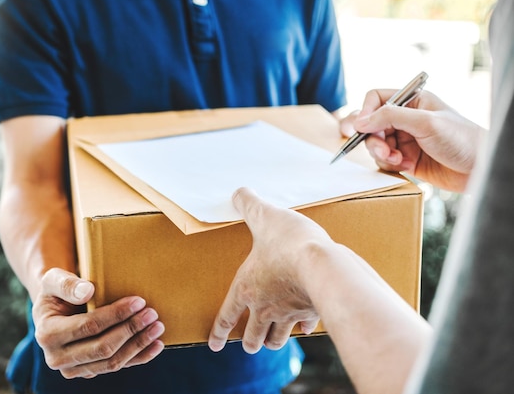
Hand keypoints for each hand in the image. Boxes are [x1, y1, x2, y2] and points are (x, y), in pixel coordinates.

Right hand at [32, 268, 164, 378]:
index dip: (116, 315)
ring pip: (112, 362)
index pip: (89, 326)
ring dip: (138, 345)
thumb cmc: (57, 290)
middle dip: (130, 330)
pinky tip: (156, 345)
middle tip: (152, 314)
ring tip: (157, 327)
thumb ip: (67, 284)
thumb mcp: (53, 279)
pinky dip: (139, 357)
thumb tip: (88, 292)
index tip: (139, 301)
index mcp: (47, 334)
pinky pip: (117, 367)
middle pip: (102, 348)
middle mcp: (57, 358)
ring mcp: (74, 369)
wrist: (55, 309)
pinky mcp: (88, 372)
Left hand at [208, 188, 331, 353]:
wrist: (322, 263)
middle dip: (250, 343)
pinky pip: (305, 325)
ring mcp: (288, 312)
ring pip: (277, 338)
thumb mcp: (263, 215)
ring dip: (273, 342)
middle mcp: (265, 306)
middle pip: (253, 336)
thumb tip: (238, 192)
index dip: (219, 332)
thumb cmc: (288, 241)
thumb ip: (248, 203)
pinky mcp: (311, 310)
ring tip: (272, 343)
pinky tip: (305, 326)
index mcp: (247, 287)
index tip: (216, 345)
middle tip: (249, 346)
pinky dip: (303, 328)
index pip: (227, 316)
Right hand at [353, 89, 483, 192]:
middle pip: (371, 124)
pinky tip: (405, 167)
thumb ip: (390, 117)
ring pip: (375, 144)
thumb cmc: (461, 139)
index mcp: (412, 101)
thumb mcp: (425, 122)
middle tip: (383, 150)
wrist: (478, 169)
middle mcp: (405, 119)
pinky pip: (383, 160)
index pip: (376, 99)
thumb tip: (359, 120)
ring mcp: (404, 139)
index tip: (361, 127)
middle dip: (373, 139)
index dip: (365, 112)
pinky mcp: (405, 159)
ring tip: (398, 160)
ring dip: (381, 154)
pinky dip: (388, 164)